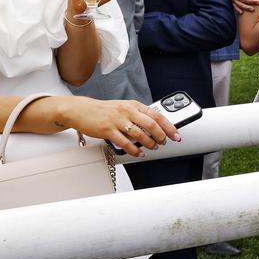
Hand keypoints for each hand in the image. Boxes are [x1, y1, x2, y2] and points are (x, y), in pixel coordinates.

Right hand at [64, 97, 180, 156]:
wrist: (82, 110)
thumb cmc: (105, 110)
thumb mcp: (124, 108)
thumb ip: (138, 116)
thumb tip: (155, 127)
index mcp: (134, 105)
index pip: (157, 115)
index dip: (169, 126)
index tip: (176, 135)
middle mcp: (127, 111)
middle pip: (152, 125)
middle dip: (162, 136)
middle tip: (164, 143)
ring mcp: (118, 121)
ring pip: (140, 135)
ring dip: (150, 144)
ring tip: (153, 148)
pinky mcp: (108, 130)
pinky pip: (125, 143)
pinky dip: (135, 150)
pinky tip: (139, 153)